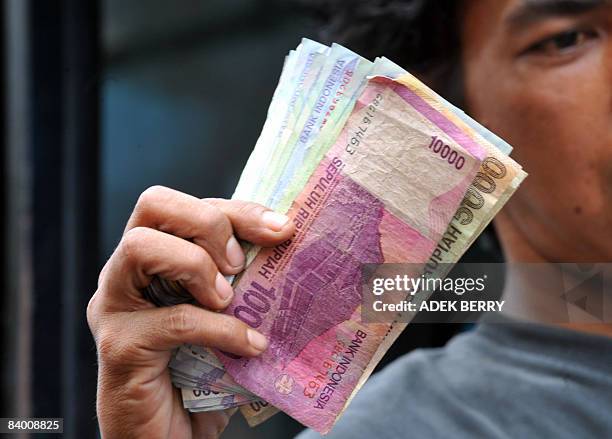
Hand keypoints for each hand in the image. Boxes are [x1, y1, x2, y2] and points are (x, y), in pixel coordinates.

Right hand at [87, 186, 293, 438]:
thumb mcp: (227, 312)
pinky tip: (250, 346)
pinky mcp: (120, 347)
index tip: (284, 229)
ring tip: (229, 297)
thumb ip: (242, 279)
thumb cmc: (201, 370)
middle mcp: (125, 272)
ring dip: (197, 265)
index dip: (238, 209)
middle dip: (208, 222)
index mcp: (154, 257)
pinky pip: (174, 320)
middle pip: (153, 203)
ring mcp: (114, 306)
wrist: (169, 434)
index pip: (188, 206)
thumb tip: (293, 245)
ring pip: (141, 247)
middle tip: (239, 264)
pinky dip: (221, 329)